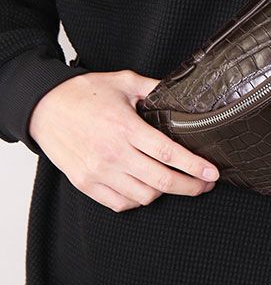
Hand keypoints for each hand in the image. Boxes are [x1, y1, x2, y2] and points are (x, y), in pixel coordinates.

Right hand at [28, 69, 219, 211]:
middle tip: (206, 185)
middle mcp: (113, 154)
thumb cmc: (84, 93)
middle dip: (190, 186)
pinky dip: (138, 201)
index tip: (212, 173)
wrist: (43, 107)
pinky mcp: (85, 183)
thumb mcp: (125, 81)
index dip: (194, 166)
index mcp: (126, 128)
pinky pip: (119, 203)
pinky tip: (148, 189)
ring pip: (143, 196)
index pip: (168, 153)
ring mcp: (98, 172)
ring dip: (165, 193)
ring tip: (179, 183)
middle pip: (161, 181)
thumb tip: (180, 92)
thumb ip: (155, 87)